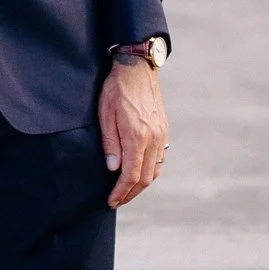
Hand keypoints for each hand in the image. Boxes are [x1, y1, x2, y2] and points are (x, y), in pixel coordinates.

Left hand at [98, 60, 168, 208]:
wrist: (137, 68)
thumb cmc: (116, 90)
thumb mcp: (105, 115)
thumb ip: (110, 143)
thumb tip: (113, 169)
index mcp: (137, 136)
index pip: (130, 175)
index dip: (120, 192)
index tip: (111, 201)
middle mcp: (153, 138)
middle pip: (145, 178)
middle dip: (130, 193)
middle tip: (117, 201)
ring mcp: (161, 134)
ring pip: (155, 170)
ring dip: (141, 184)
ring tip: (126, 191)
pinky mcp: (163, 129)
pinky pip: (160, 158)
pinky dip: (150, 171)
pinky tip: (139, 172)